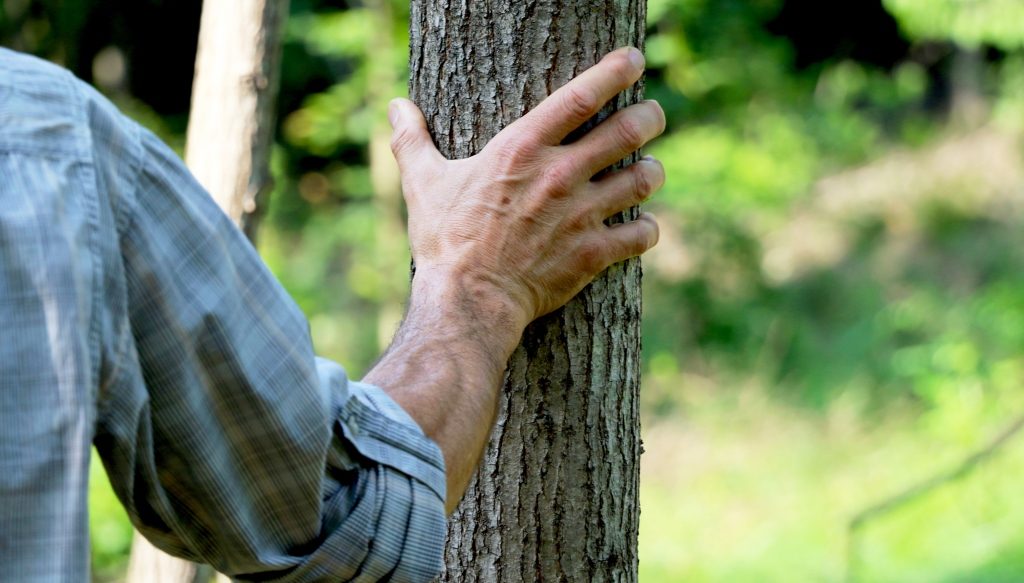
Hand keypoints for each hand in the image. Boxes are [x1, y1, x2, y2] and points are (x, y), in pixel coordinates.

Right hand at [388, 46, 664, 332]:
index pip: (581, 96)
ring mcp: (581, 215)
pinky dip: (647, 229)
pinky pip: (641, 234)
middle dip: (649, 117)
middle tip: (652, 115)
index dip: (614, 71)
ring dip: (652, 171)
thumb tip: (396, 106)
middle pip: (628, 130)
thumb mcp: (423, 184)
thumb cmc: (445, 241)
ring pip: (642, 179)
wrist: (468, 301)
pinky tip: (642, 227)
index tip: (633, 60)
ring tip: (649, 169)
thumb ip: (413, 140)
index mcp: (522, 148)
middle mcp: (560, 175)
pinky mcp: (593, 254)